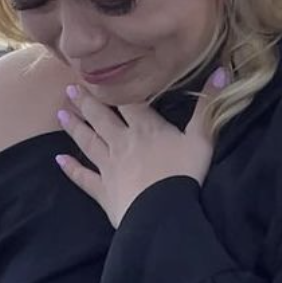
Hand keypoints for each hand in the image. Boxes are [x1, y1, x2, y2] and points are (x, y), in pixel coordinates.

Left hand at [55, 68, 226, 227]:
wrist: (162, 212)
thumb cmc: (184, 174)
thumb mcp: (203, 138)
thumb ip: (209, 105)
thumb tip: (223, 70)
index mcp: (145, 128)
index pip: (128, 101)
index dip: (114, 87)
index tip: (98, 75)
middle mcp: (122, 142)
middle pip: (101, 118)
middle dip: (86, 102)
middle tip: (69, 89)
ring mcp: (109, 167)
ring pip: (88, 142)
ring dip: (74, 127)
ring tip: (60, 113)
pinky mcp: (103, 190)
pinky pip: (83, 177)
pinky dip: (71, 168)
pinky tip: (58, 159)